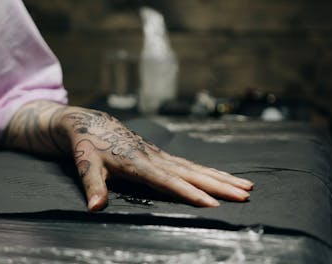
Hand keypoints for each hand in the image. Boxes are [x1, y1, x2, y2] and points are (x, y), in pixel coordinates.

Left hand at [4, 102, 253, 210]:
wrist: (90, 123)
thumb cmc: (87, 145)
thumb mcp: (84, 165)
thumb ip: (93, 186)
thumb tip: (95, 207)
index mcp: (139, 163)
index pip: (169, 181)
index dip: (190, 193)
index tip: (212, 203)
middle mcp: (155, 158)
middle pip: (193, 173)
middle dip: (220, 185)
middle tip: (246, 194)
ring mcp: (161, 156)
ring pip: (197, 168)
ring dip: (222, 178)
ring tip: (247, 187)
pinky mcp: (162, 156)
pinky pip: (191, 165)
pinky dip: (210, 172)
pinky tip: (223, 179)